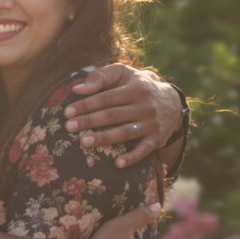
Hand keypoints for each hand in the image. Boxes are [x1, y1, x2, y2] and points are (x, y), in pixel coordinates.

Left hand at [64, 64, 181, 166]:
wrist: (172, 103)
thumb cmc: (137, 86)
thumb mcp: (123, 74)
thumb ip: (100, 77)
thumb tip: (77, 89)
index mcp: (134, 88)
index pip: (106, 97)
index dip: (86, 104)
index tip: (67, 112)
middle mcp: (144, 105)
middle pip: (113, 114)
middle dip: (90, 121)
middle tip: (69, 127)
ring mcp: (151, 123)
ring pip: (126, 132)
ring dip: (105, 138)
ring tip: (84, 142)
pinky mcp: (157, 139)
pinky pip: (144, 150)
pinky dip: (132, 158)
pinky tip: (117, 164)